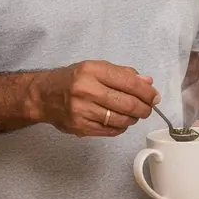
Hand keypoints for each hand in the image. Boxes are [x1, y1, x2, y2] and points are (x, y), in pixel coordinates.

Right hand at [34, 61, 157, 136]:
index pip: (129, 82)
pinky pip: (110, 131)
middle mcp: (86, 90)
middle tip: (148, 109)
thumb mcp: (96, 68)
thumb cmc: (72, 79)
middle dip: (144, 108)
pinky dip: (120, 127)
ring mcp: (82, 111)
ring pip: (121, 120)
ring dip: (133, 119)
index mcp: (92, 71)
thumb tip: (147, 82)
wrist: (43, 96)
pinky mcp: (80, 127)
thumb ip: (122, 74)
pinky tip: (119, 121)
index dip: (147, 92)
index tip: (154, 96)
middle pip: (127, 104)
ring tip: (133, 114)